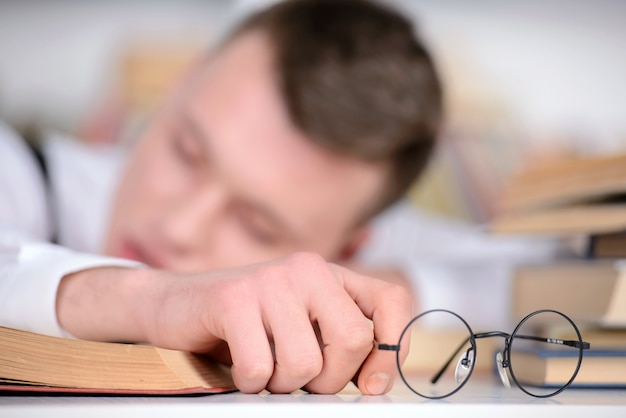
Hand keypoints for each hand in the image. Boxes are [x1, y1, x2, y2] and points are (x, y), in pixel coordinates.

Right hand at [57, 252, 411, 393]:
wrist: (175, 305)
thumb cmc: (245, 325)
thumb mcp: (301, 327)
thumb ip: (339, 342)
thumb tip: (376, 381)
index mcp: (329, 274)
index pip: (391, 300)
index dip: (391, 347)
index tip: (370, 382)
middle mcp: (306, 269)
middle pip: (353, 340)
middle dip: (329, 379)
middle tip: (299, 378)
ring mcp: (269, 280)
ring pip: (306, 363)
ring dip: (283, 384)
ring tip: (265, 367)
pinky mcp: (232, 299)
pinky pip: (259, 368)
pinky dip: (249, 382)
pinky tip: (238, 364)